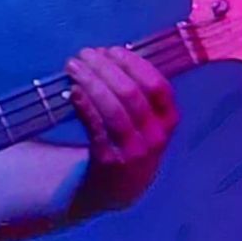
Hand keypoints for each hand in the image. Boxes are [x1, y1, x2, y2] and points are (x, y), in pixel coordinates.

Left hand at [66, 46, 178, 213]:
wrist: (116, 191)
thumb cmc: (128, 144)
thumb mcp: (144, 123)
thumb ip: (136, 95)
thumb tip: (108, 56)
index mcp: (168, 121)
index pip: (157, 86)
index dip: (134, 64)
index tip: (112, 50)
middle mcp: (155, 137)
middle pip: (132, 93)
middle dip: (106, 68)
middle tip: (84, 54)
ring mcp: (133, 152)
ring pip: (113, 109)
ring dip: (91, 82)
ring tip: (73, 67)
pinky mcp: (109, 162)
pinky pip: (96, 128)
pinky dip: (84, 106)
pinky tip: (73, 91)